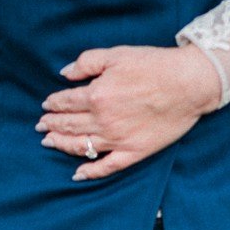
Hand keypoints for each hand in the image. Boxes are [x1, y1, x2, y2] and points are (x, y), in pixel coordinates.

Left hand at [37, 44, 222, 179]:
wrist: (188, 83)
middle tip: (40, 126)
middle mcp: (103, 120)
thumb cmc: (153, 65)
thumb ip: (86, 63)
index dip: (52, 104)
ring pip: (81, 146)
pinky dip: (90, 172)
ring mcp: (118, 139)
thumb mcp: (115, 55)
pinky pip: (108, 167)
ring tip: (49, 142)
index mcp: (97, 95)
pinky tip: (77, 174)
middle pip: (69, 125)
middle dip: (51, 125)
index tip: (45, 105)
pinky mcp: (135, 152)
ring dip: (61, 145)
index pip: (65, 102)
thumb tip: (64, 74)